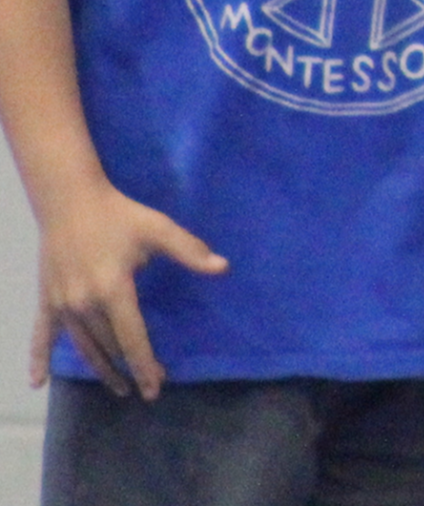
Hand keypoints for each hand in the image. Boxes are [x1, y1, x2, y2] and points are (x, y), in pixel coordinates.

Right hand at [33, 180, 226, 399]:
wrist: (70, 200)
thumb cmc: (117, 215)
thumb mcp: (156, 228)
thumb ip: (188, 250)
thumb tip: (223, 267)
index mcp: (113, 290)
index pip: (132, 339)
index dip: (145, 365)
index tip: (155, 388)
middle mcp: (85, 305)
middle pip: (110, 347)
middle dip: (130, 368)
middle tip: (146, 385)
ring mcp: (63, 306)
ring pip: (84, 348)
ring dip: (100, 371)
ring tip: (118, 388)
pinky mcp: (47, 301)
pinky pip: (42, 336)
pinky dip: (38, 360)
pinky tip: (36, 383)